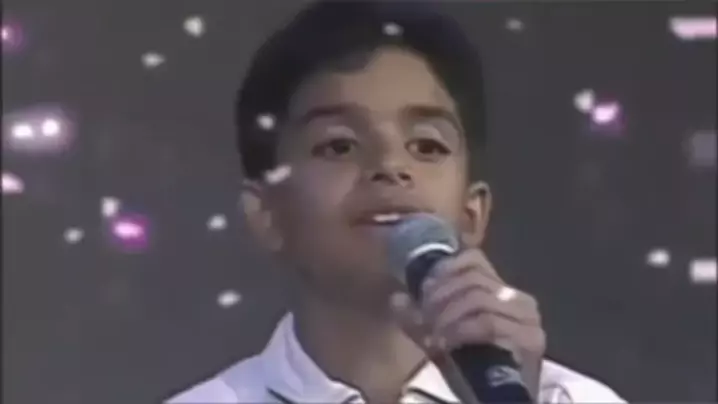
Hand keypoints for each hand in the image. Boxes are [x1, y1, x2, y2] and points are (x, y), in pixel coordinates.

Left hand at [390, 248, 545, 401]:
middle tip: (423, 318)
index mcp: (500, 290)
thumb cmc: (470, 368)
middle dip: (440, 298)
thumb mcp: (439, 337)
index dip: (444, 270)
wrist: (496, 400)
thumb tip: (396, 298)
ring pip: (478, 299)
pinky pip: (488, 323)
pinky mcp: (530, 339)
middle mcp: (519, 298)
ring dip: (447, 316)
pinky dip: (460, 331)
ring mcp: (528, 318)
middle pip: (472, 280)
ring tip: (433, 334)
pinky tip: (445, 343)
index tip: (424, 290)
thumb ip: (418, 319)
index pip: (473, 259)